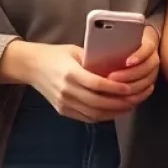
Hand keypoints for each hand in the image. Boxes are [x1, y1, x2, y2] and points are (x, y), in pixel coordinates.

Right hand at [24, 42, 143, 122]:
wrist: (31, 66)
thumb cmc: (56, 54)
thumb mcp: (75, 50)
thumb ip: (94, 59)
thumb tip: (117, 64)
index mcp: (70, 73)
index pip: (96, 84)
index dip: (115, 89)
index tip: (130, 89)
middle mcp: (66, 91)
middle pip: (97, 102)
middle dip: (119, 103)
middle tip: (136, 99)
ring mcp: (63, 103)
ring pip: (92, 113)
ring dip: (113, 112)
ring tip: (129, 107)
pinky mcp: (62, 110)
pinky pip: (85, 117)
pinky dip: (102, 117)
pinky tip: (114, 112)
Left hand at [105, 26, 160, 97]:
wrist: (142, 44)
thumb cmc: (128, 39)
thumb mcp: (123, 35)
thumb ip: (116, 41)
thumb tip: (99, 48)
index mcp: (149, 42)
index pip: (148, 48)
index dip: (139, 56)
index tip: (127, 61)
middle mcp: (154, 56)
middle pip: (147, 67)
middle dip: (130, 74)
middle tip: (112, 77)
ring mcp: (154, 69)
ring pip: (148, 80)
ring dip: (132, 86)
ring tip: (115, 89)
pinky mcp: (151, 80)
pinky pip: (147, 90)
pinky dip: (138, 95)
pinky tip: (126, 98)